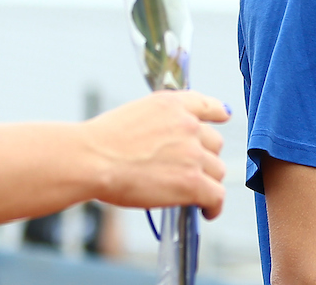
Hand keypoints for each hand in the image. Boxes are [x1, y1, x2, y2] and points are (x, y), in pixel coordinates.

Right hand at [80, 90, 228, 218]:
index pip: (208, 105)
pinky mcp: (192, 182)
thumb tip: (172, 143)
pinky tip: (205, 211)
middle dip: (205, 157)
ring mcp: (193, 153)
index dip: (218, 114)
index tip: (222, 118)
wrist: (93, 159)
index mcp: (172, 104)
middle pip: (214, 143)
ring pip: (217, 170)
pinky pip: (217, 195)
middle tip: (190, 170)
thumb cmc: (103, 142)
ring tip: (194, 192)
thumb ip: (162, 122)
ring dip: (207, 181)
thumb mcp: (135, 114)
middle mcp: (188, 124)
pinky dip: (214, 205)